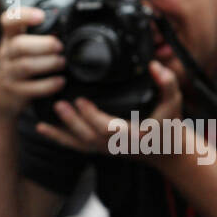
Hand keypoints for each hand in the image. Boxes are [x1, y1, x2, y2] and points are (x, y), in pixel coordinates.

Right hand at [0, 7, 65, 118]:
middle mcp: (6, 55)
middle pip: (20, 45)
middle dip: (44, 44)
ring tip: (61, 63)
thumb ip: (36, 37)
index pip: (9, 21)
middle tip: (59, 47)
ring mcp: (8, 74)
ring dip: (49, 63)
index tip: (40, 16)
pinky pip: (32, 88)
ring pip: (26, 66)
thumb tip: (65, 27)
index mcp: (9, 39)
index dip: (23, 16)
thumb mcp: (17, 49)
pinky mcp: (14, 92)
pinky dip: (49, 85)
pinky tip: (59, 81)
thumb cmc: (15, 69)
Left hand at [37, 61, 184, 161]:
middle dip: (71, 121)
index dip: (92, 116)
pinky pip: (76, 146)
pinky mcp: (99, 149)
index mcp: (133, 135)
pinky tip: (43, 129)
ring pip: (78, 144)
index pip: (107, 127)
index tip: (80, 100)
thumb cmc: (169, 126)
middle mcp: (116, 145)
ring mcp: (106, 149)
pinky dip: (59, 138)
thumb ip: (167, 83)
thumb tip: (154, 66)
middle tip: (57, 104)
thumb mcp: (173, 102)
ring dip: (59, 133)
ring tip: (42, 122)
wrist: (167, 151)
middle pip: (87, 136)